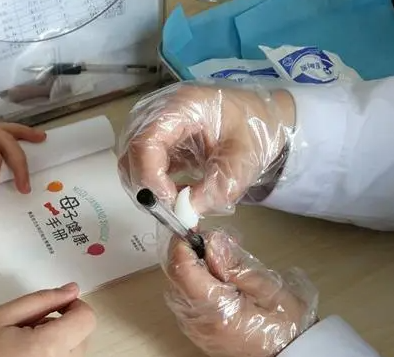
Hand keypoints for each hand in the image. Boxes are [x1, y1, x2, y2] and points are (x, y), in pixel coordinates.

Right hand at [0, 283, 95, 356]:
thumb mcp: (1, 315)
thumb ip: (43, 299)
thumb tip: (72, 290)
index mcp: (48, 347)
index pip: (87, 319)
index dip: (74, 307)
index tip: (55, 309)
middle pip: (82, 339)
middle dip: (63, 329)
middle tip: (28, 333)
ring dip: (61, 351)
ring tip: (25, 355)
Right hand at [118, 82, 294, 214]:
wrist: (261, 117)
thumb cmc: (255, 130)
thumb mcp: (244, 162)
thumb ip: (217, 188)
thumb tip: (185, 213)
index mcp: (181, 106)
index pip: (145, 142)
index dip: (150, 177)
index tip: (170, 202)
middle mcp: (158, 111)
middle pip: (131, 152)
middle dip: (146, 186)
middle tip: (172, 209)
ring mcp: (153, 123)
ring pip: (131, 160)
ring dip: (148, 187)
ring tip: (176, 201)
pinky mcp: (156, 138)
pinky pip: (141, 163)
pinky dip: (153, 183)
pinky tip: (174, 192)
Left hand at [163, 229, 317, 356]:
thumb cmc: (286, 328)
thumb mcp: (269, 290)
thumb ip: (236, 265)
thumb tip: (211, 242)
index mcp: (213, 309)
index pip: (181, 269)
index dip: (182, 244)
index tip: (196, 229)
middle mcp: (194, 321)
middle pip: (176, 277)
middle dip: (190, 255)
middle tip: (219, 246)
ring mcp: (192, 330)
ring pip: (178, 288)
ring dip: (194, 270)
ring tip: (225, 266)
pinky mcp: (195, 334)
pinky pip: (185, 301)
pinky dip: (196, 286)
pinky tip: (221, 284)